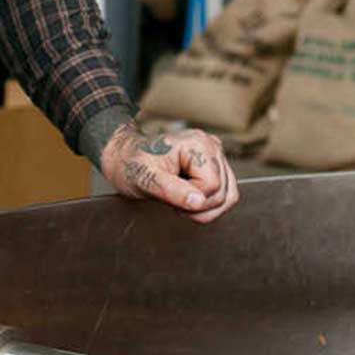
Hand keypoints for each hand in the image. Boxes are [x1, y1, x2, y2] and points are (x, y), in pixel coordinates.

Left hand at [99, 124, 239, 223]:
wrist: (124, 157)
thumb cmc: (131, 164)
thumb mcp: (145, 179)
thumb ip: (172, 190)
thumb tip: (198, 202)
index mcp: (197, 144)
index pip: (212, 186)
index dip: (192, 200)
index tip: (169, 195)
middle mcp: (211, 146)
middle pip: (224, 193)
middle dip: (198, 207)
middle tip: (172, 200)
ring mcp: (215, 156)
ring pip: (229, 196)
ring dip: (206, 209)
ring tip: (181, 201)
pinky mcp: (215, 166)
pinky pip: (226, 193)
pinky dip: (209, 205)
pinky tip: (189, 199)